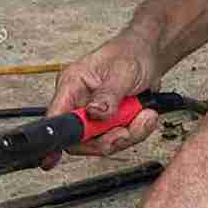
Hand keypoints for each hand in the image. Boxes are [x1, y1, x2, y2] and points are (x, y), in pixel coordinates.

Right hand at [41, 32, 160, 169]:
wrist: (150, 55)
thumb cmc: (131, 53)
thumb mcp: (122, 72)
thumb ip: (108, 95)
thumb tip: (94, 114)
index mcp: (72, 84)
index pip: (57, 117)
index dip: (58, 138)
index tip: (60, 154)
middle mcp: (80, 102)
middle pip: (81, 139)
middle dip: (108, 139)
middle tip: (126, 129)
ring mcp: (95, 115)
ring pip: (102, 142)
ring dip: (128, 134)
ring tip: (144, 114)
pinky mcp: (110, 123)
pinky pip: (118, 139)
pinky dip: (136, 132)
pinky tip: (145, 115)